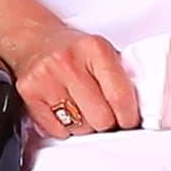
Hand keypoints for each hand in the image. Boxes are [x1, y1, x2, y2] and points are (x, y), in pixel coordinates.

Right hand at [0, 20, 150, 145]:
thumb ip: (121, 76)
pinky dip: (65, 128)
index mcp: (94, 49)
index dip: (129, 117)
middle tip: (104, 114)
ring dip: (85, 125)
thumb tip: (141, 110)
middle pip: (101, 118)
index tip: (129, 121)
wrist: (34, 40)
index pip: (120, 97)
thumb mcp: (102, 52)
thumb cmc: (73, 50)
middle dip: (106, 122)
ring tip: (81, 108)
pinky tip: (64, 110)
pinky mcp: (29, 94)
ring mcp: (46, 78)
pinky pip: (57, 131)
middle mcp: (68, 62)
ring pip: (80, 128)